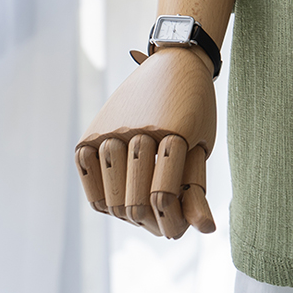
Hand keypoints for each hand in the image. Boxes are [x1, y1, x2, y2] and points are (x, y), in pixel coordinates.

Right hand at [74, 46, 216, 238]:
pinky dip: (98, 193)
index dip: (170, 222)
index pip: (163, 196)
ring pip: (110, 194)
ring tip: (139, 211)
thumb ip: (196, 187)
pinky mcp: (94, 129)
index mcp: (176, 130)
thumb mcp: (203, 142)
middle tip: (157, 223)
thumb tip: (204, 231)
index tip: (177, 228)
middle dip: (148, 222)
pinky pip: (87, 174)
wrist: (175, 61)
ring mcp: (114, 128)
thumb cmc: (195, 107)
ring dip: (125, 213)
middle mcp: (141, 128)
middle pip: (134, 201)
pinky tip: (115, 194)